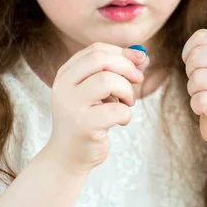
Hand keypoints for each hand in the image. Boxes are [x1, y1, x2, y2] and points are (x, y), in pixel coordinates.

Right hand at [44, 43, 149, 175]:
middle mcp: (64, 86)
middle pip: (100, 59)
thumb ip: (117, 72)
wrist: (68, 156)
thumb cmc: (88, 120)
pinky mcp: (83, 126)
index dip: (122, 53)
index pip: (95, 50)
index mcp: (66, 74)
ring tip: (127, 103)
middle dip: (127, 67)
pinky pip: (116, 110)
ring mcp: (71, 106)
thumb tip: (142, 56)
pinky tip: (121, 121)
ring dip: (127, 90)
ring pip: (108, 81)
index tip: (138, 62)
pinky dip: (126, 115)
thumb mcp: (98, 93)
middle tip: (138, 79)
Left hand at [182, 29, 206, 150]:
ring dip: (192, 90)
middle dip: (190, 72)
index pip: (202, 37)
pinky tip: (204, 109)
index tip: (193, 66)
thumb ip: (204, 51)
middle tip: (198, 84)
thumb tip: (189, 52)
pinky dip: (196, 105)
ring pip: (198, 78)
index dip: (188, 51)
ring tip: (203, 96)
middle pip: (198, 56)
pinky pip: (201, 100)